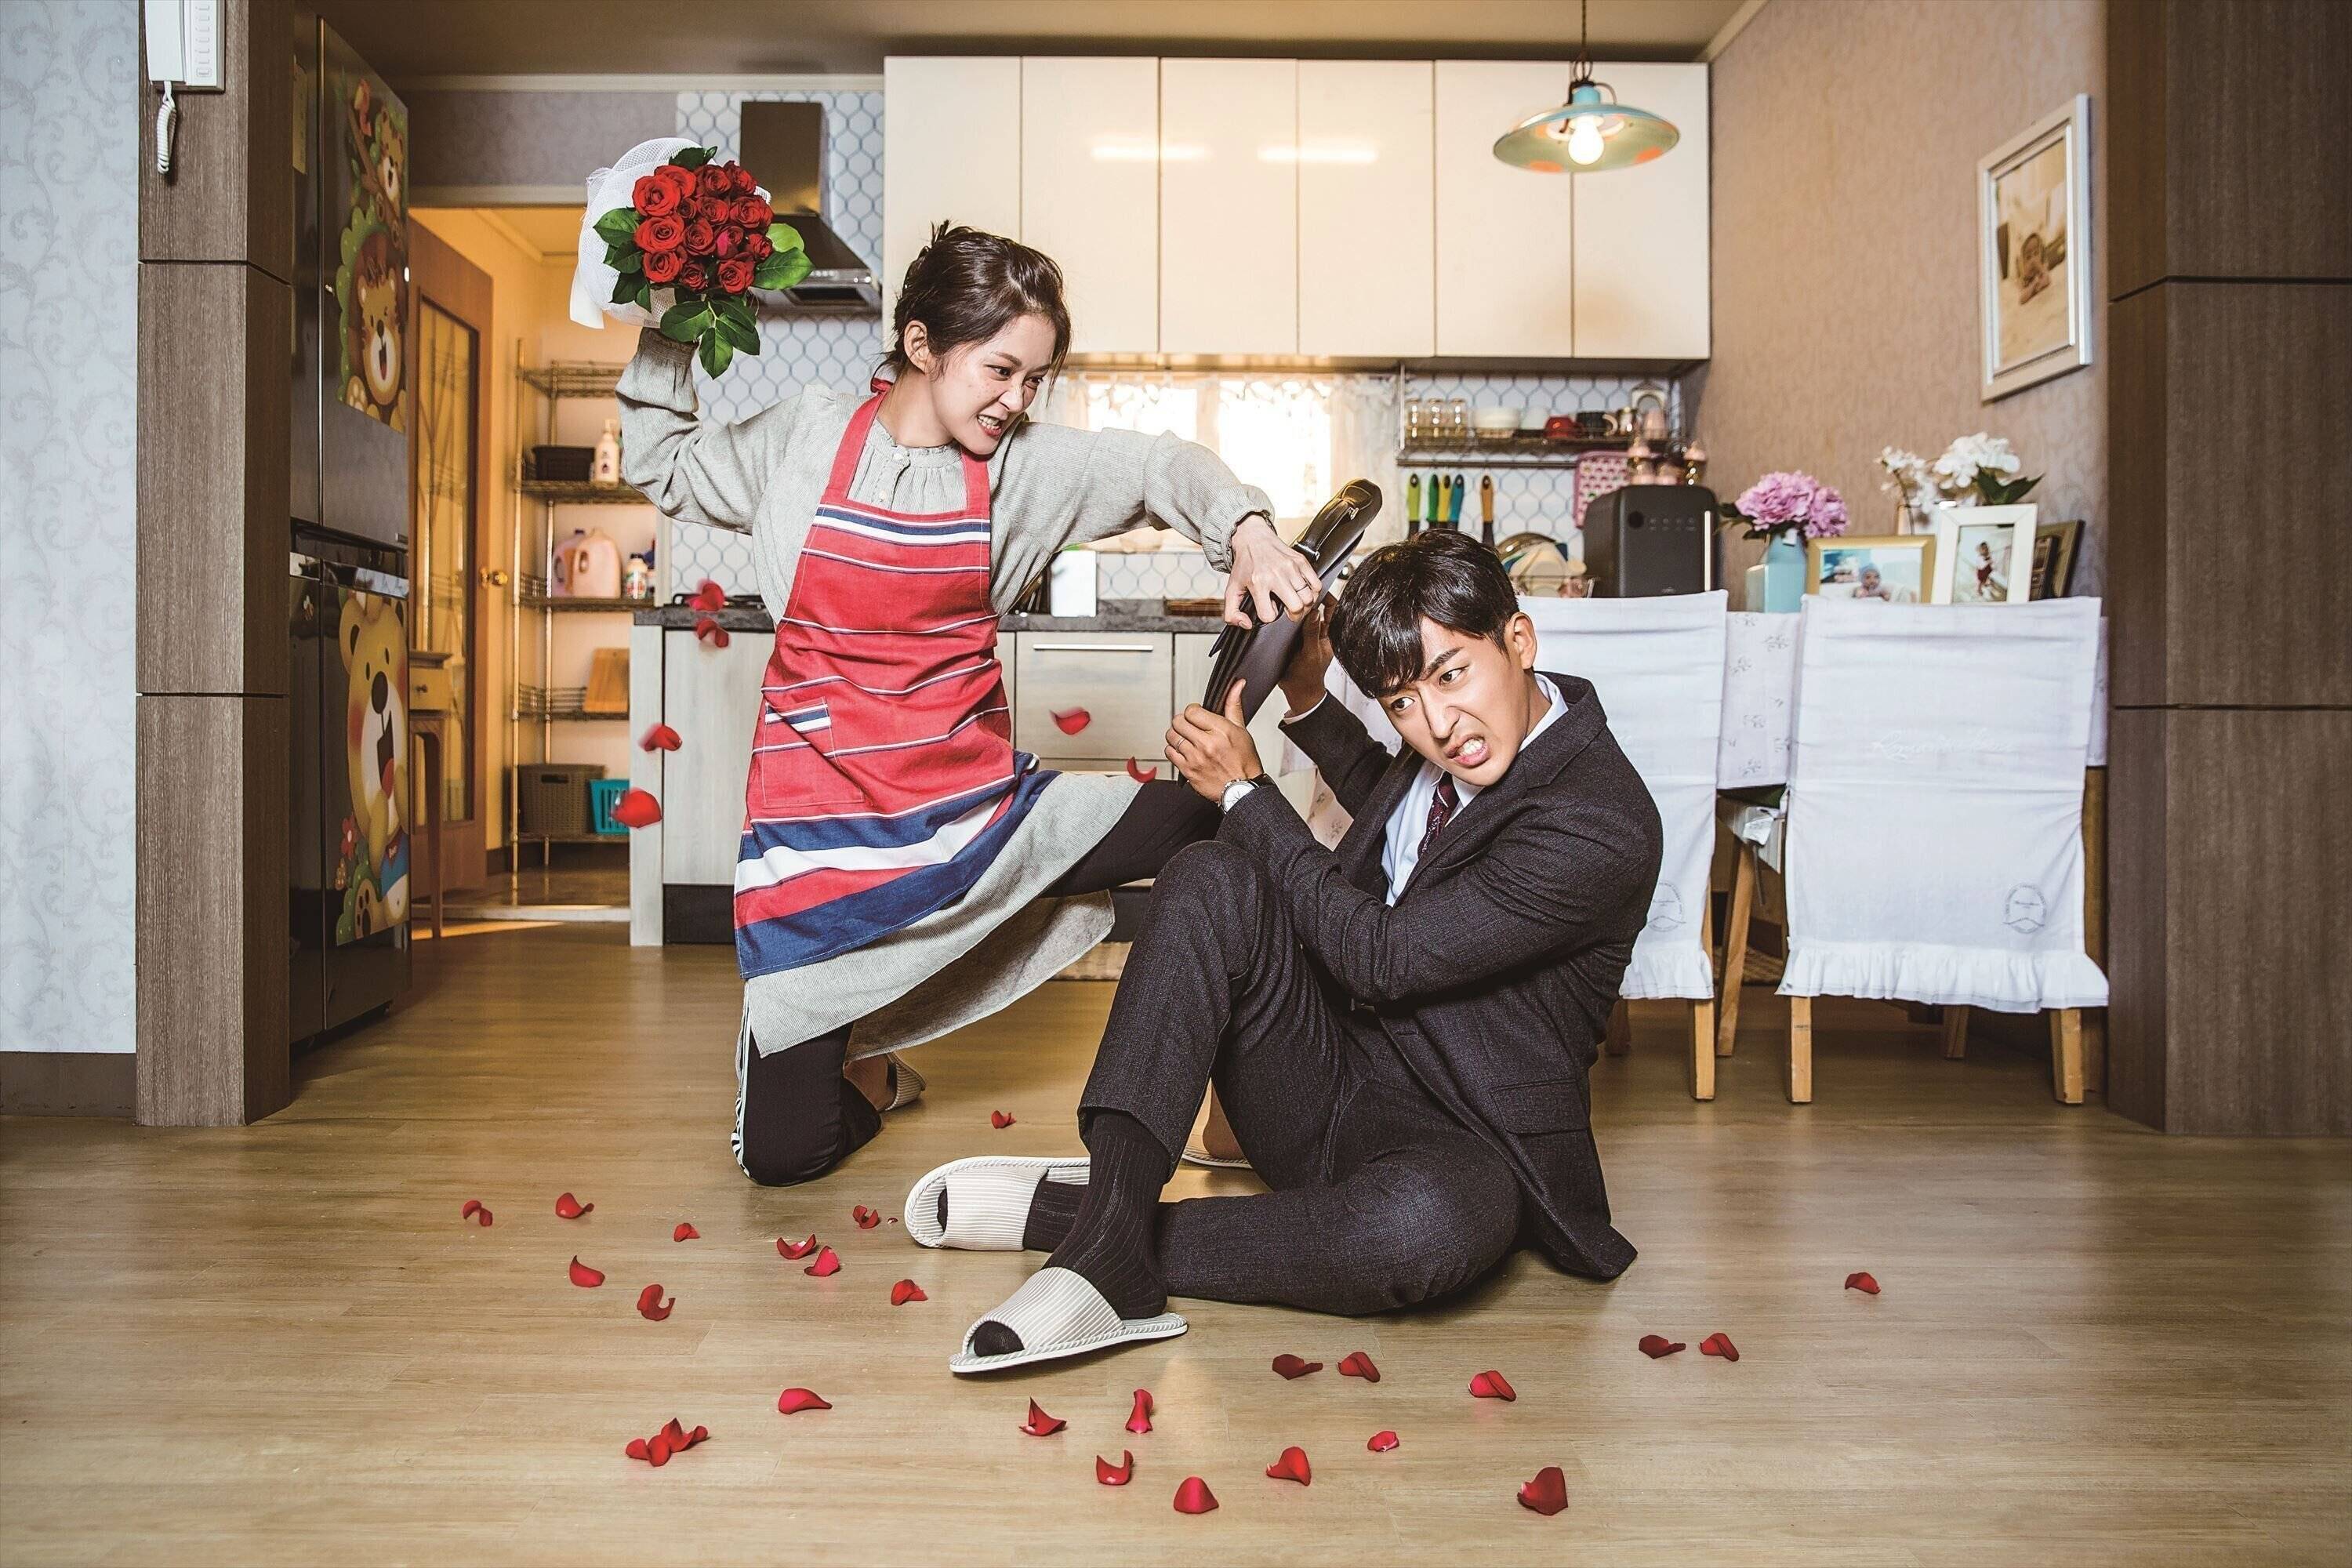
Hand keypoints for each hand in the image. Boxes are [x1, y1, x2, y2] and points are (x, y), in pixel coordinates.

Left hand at [1164, 681, 1263, 801]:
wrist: (1243, 790)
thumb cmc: (1244, 762)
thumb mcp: (1242, 730)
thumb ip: (1233, 706)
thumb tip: (1236, 686)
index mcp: (1221, 731)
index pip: (1192, 711)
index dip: (1192, 711)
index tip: (1196, 715)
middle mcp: (1207, 744)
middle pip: (1178, 722)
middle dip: (1182, 721)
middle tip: (1190, 726)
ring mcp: (1195, 758)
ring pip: (1171, 736)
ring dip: (1176, 735)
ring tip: (1186, 739)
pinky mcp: (1188, 770)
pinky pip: (1169, 753)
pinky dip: (1173, 750)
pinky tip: (1184, 751)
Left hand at [1222, 516, 1319, 627]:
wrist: (1253, 538)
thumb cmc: (1245, 564)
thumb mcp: (1231, 589)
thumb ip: (1231, 613)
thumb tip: (1246, 625)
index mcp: (1258, 583)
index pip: (1269, 615)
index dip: (1269, 617)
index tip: (1268, 609)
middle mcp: (1276, 575)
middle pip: (1296, 607)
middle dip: (1293, 615)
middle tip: (1288, 612)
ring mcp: (1291, 568)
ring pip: (1309, 598)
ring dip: (1304, 605)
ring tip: (1296, 602)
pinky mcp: (1301, 561)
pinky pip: (1317, 584)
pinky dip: (1313, 592)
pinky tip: (1303, 592)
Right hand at [1279, 599, 1335, 716]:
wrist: (1296, 691)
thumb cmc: (1308, 677)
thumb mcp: (1310, 653)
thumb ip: (1312, 633)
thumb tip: (1315, 612)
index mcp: (1329, 635)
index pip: (1333, 609)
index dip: (1327, 597)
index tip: (1317, 588)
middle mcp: (1319, 632)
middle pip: (1318, 608)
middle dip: (1310, 599)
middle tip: (1300, 591)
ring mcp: (1307, 635)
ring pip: (1305, 615)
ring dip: (1299, 609)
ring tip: (1291, 600)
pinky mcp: (1295, 638)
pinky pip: (1294, 624)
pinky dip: (1289, 618)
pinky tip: (1283, 614)